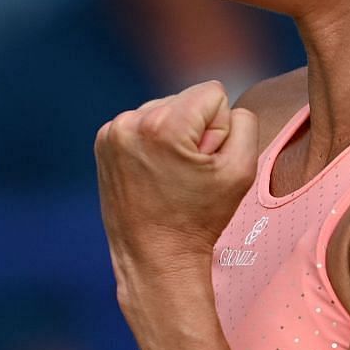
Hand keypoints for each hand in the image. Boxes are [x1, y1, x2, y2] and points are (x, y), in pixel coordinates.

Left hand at [95, 79, 258, 294]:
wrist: (155, 256)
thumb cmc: (200, 218)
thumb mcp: (242, 170)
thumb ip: (245, 123)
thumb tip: (226, 105)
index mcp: (164, 125)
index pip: (214, 93)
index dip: (219, 130)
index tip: (204, 163)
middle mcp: (131, 121)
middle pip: (187, 99)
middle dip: (194, 131)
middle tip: (186, 175)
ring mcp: (113, 131)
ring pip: (165, 109)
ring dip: (173, 136)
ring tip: (169, 176)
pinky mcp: (104, 141)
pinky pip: (144, 122)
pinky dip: (153, 143)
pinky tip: (154, 173)